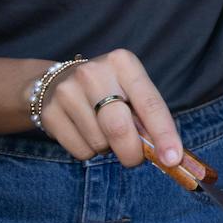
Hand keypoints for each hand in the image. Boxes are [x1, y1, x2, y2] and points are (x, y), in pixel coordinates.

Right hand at [38, 49, 180, 168]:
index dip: (164, 134)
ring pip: (99, 143)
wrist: (55, 82)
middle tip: (135, 159)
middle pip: (119, 127)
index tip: (173, 158)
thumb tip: (166, 154)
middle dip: (132, 152)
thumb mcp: (131, 91)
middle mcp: (94, 73)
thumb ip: (148, 117)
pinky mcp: (49, 112)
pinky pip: (80, 151)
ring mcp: (68, 91)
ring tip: (103, 131)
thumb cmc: (107, 91)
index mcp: (123, 63)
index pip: (150, 103)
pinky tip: (85, 133)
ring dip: (108, 149)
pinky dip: (89, 152)